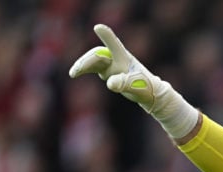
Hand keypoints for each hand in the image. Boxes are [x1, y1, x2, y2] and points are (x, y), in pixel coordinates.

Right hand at [69, 24, 198, 137]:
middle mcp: (116, 58)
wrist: (148, 92)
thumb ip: (123, 83)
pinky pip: (94, 68)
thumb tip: (110, 83)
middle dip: (86, 62)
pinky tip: (75, 73)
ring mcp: (112, 64)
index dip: (107, 37)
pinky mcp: (109, 71)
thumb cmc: (144, 86)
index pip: (114, 45)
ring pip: (94, 62)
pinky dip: (85, 69)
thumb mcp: (134, 85)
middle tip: (76, 72)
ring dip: (83, 66)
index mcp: (124, 58)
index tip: (99, 28)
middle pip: (98, 55)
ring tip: (73, 73)